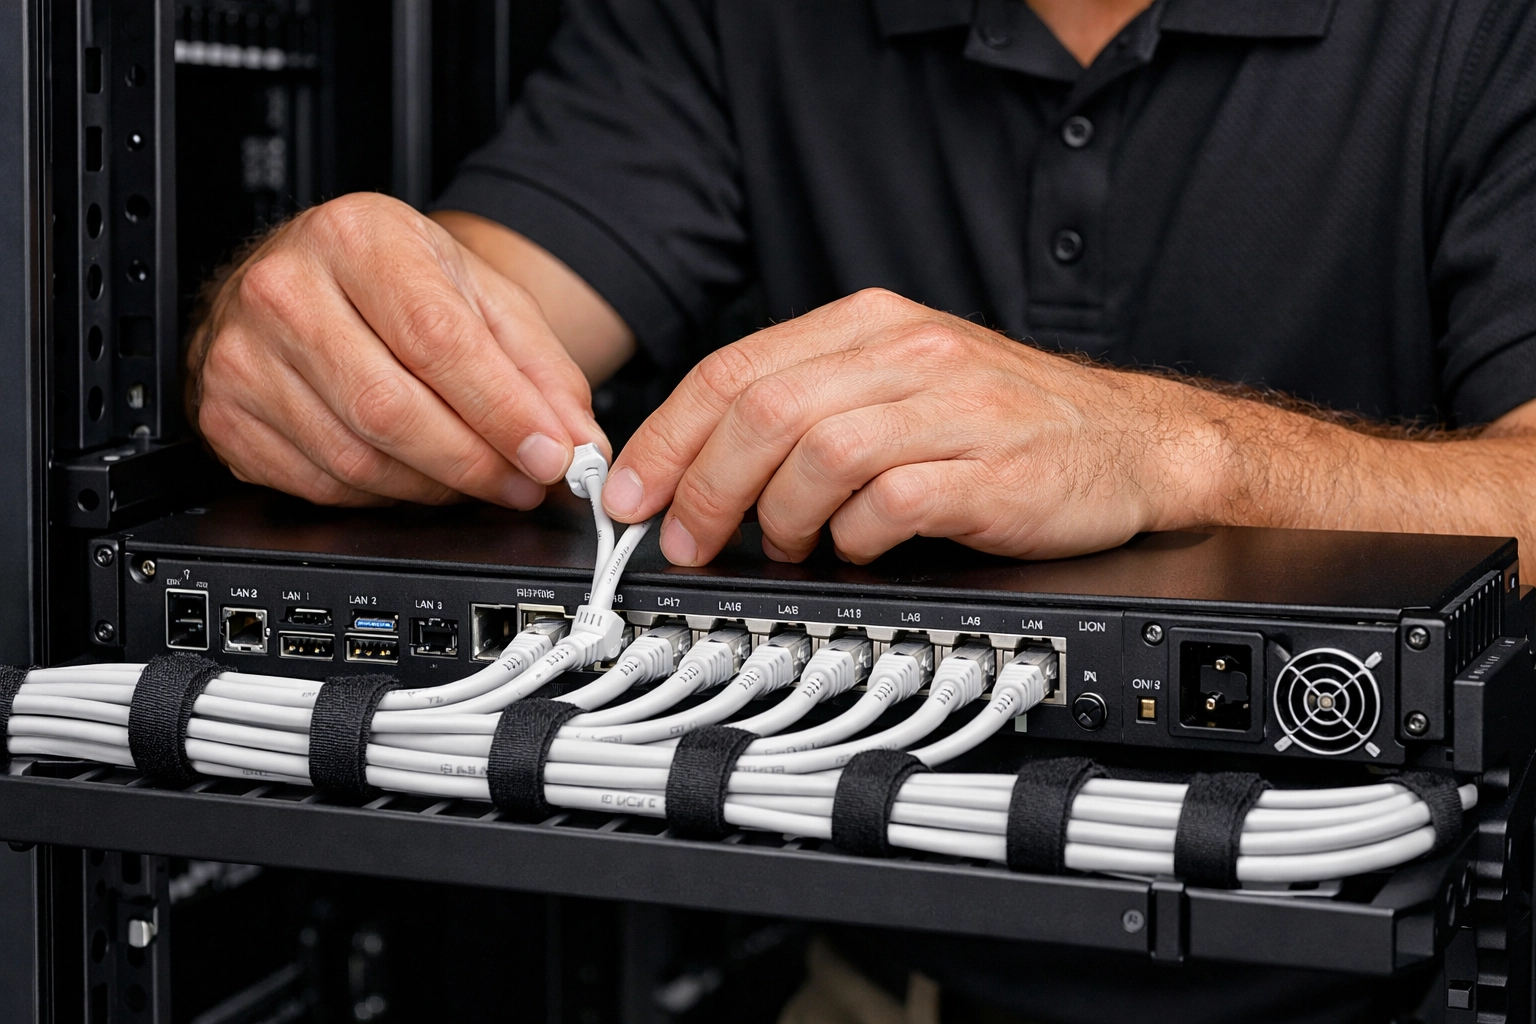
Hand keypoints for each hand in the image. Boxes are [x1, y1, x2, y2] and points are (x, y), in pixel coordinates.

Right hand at [189, 193, 607, 506]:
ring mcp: (242, 357)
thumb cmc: (394, 282)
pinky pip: (320, 486)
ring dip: (436, 488)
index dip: (501, 410)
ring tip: (480, 478)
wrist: (313, 279)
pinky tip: (416, 476)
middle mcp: (284, 290)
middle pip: (390, 409)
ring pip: (356, 459)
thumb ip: (541, 368)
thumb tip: (580, 443)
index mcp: (356, 238)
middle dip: (474, 463)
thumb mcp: (481, 296)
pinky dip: (384, 497)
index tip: (551, 454)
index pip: (436, 340)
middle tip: (525, 482)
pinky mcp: (225, 417)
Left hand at [601, 289, 1233, 563]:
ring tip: (781, 546)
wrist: (1136, 443)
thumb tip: (705, 467)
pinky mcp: (991, 472)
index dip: (667, 437)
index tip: (630, 492)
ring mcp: (953, 409)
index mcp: (872, 324)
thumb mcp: (904, 383)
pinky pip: (888, 505)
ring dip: (775, 516)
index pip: (735, 369)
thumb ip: (813, 405)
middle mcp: (908, 354)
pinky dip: (851, 537)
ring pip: (816, 453)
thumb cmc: (1009, 422)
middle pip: (762, 412)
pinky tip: (854, 547)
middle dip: (702, 487)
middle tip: (687, 540)